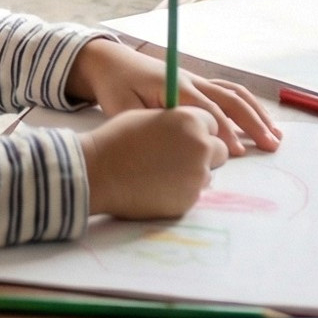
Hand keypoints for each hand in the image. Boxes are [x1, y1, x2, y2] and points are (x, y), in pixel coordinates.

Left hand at [65, 37, 281, 155]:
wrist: (111, 62)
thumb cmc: (116, 87)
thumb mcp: (122, 108)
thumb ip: (147, 125)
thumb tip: (169, 146)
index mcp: (174, 86)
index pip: (207, 111)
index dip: (224, 132)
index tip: (237, 153)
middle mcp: (191, 80)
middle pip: (230, 99)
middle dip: (252, 123)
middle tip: (270, 146)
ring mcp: (197, 79)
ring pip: (234, 93)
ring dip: (256, 113)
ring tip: (275, 135)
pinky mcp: (198, 83)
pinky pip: (229, 91)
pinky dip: (248, 105)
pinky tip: (260, 120)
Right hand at [79, 107, 227, 218]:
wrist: (97, 173)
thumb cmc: (117, 139)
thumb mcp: (150, 117)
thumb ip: (177, 123)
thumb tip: (192, 132)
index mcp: (191, 121)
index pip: (213, 124)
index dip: (198, 130)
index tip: (184, 136)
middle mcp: (201, 147)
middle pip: (219, 150)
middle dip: (204, 152)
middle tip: (177, 156)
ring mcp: (197, 176)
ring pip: (207, 173)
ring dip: (193, 172)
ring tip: (161, 172)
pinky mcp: (189, 200)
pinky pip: (193, 192)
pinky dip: (181, 190)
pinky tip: (157, 186)